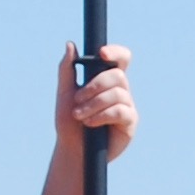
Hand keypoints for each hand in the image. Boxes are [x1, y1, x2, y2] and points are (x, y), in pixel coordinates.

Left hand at [59, 43, 137, 159]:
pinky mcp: (130, 123)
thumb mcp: (64, 93)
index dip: (116, 52)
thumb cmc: (69, 122)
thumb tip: (71, 45)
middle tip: (77, 99)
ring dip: (94, 104)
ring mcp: (127, 106)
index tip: (102, 54)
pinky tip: (90, 123)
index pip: (121, 59)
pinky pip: (121, 111)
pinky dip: (102, 115)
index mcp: (106, 80)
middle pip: (117, 75)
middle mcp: (120, 91)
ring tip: (80, 115)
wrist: (73, 149)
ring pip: (117, 94)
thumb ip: (67, 70)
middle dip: (94, 86)